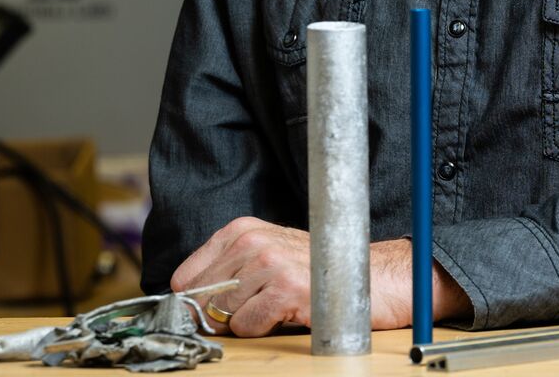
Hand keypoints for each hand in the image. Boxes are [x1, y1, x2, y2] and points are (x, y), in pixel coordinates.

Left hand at [169, 216, 472, 336]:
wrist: (374, 277)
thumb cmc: (318, 271)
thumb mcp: (267, 258)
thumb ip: (228, 273)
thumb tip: (184, 306)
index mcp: (242, 229)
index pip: (185, 276)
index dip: (192, 303)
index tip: (204, 314)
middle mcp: (253, 240)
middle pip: (200, 299)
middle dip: (217, 317)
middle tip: (252, 312)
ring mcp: (270, 263)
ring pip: (223, 315)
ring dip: (245, 322)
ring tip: (276, 307)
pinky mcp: (287, 289)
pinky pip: (247, 326)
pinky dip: (263, 330)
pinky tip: (287, 313)